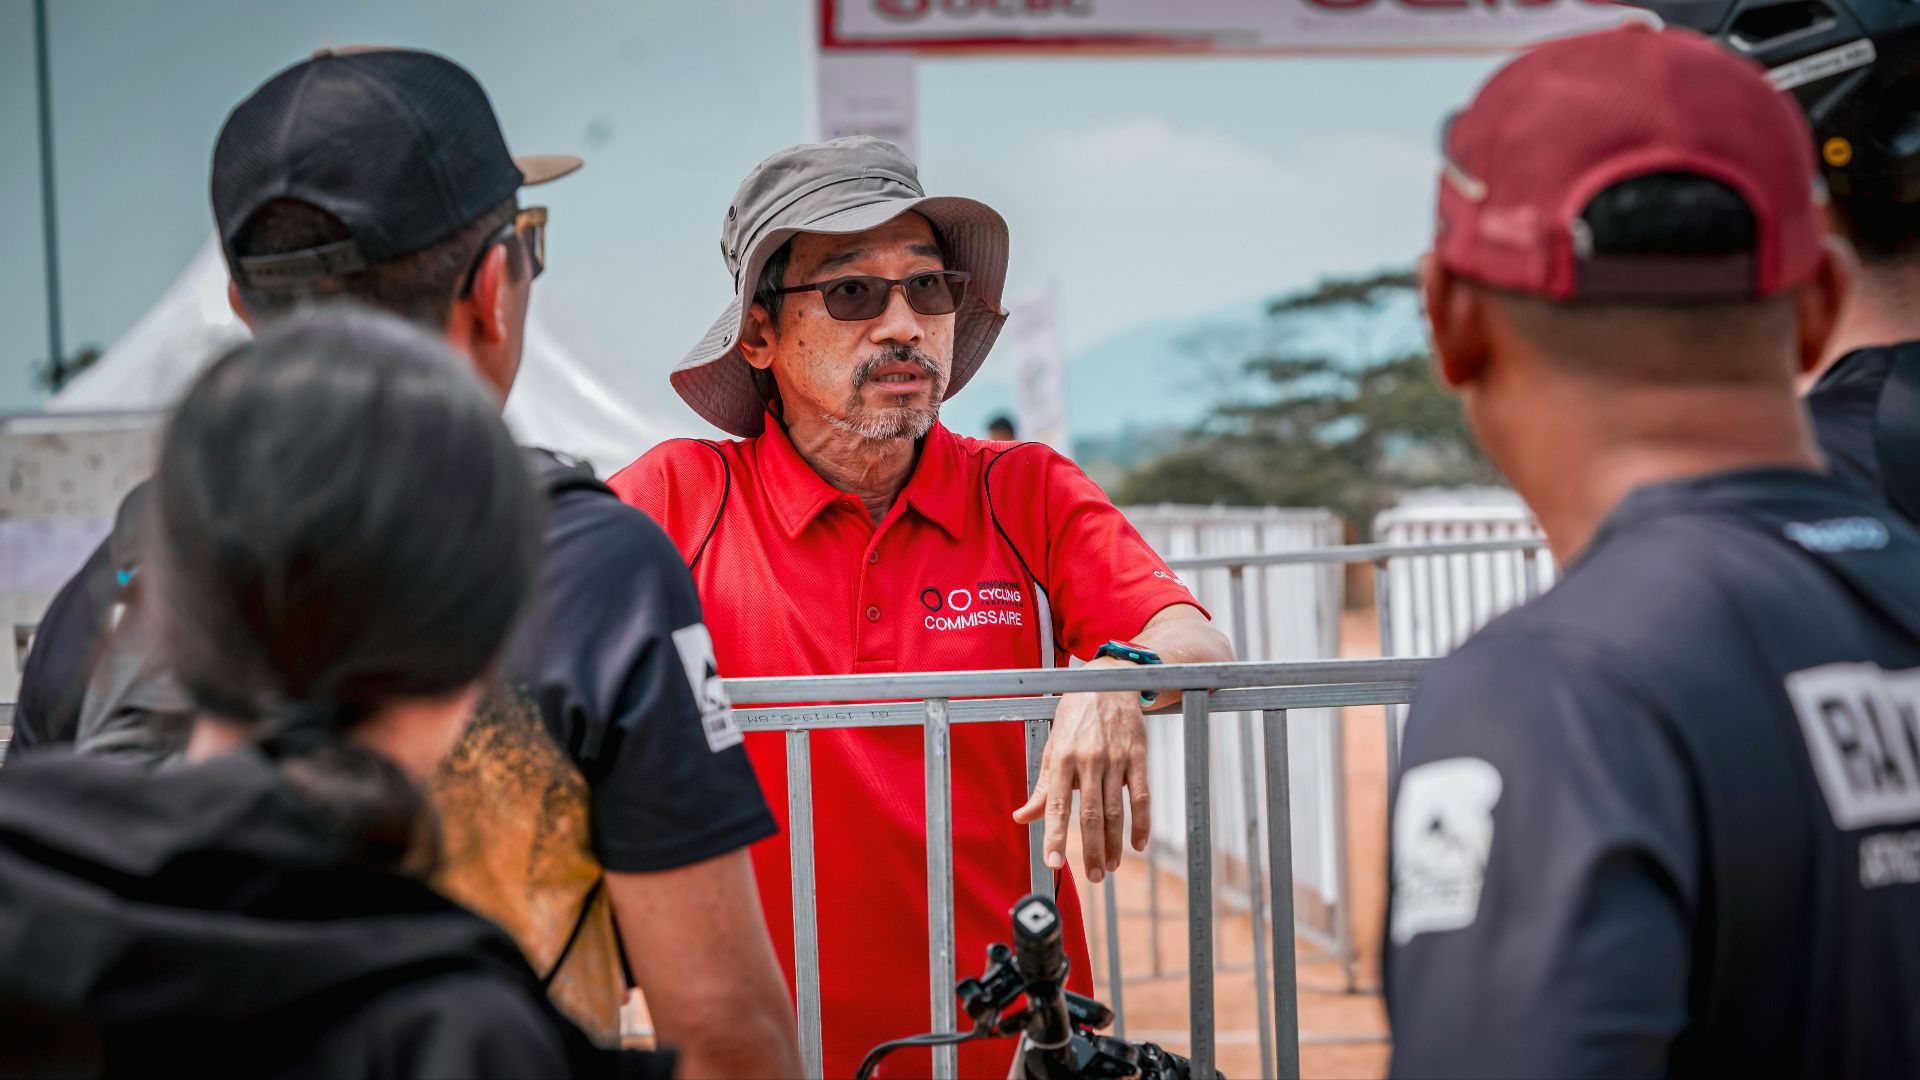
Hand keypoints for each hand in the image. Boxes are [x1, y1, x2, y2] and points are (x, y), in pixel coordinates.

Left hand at [1012, 679, 1150, 882]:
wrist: (1109, 681)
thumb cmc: (1076, 716)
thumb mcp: (1053, 746)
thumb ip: (1042, 787)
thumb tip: (1022, 817)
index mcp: (1063, 758)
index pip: (1056, 805)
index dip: (1055, 835)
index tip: (1053, 862)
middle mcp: (1089, 760)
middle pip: (1091, 814)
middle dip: (1091, 850)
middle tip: (1092, 876)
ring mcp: (1116, 759)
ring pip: (1116, 810)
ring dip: (1113, 843)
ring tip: (1109, 867)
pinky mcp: (1138, 757)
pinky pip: (1141, 796)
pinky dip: (1141, 822)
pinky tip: (1137, 843)